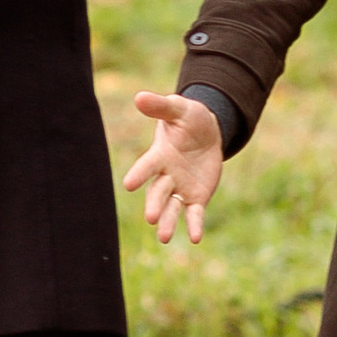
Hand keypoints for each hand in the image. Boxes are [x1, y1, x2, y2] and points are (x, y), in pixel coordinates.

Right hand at [124, 90, 223, 245]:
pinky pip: (194, 214)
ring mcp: (180, 188)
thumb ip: (161, 106)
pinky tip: (196, 238)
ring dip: (168, 222)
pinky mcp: (195, 197)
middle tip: (151, 218)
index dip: (139, 174)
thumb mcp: (179, 108)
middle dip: (155, 204)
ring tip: (164, 237)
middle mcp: (166, 175)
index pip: (147, 166)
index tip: (128, 184)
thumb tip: (139, 97)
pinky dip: (194, 225)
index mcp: (160, 155)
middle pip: (158, 192)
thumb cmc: (189, 118)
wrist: (207, 132)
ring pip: (171, 208)